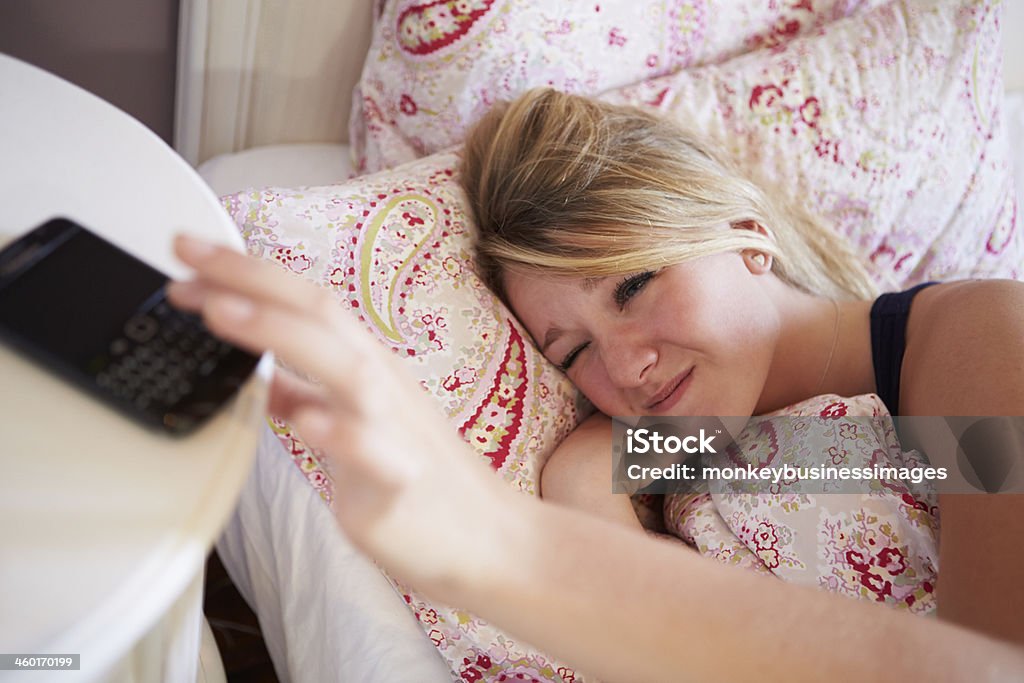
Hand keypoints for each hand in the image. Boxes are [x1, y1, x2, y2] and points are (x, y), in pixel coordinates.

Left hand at [167, 234, 519, 597]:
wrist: (490, 540)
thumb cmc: (421, 482)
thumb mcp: (358, 427)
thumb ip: (310, 399)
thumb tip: (263, 381)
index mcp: (366, 368)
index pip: (304, 303)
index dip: (246, 274)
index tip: (187, 252)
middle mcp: (380, 385)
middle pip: (318, 314)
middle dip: (248, 281)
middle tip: (184, 259)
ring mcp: (394, 430)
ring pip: (344, 367)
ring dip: (281, 334)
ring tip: (222, 315)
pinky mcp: (401, 481)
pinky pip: (373, 453)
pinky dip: (340, 433)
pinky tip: (306, 423)